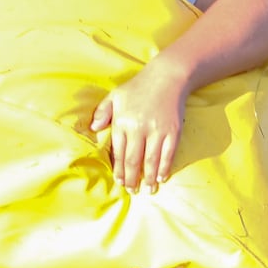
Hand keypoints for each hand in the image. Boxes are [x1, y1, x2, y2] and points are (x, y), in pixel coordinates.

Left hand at [89, 65, 188, 193]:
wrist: (168, 76)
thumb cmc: (139, 87)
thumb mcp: (116, 95)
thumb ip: (103, 112)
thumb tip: (94, 128)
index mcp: (122, 122)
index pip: (118, 152)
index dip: (118, 170)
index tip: (119, 182)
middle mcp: (139, 128)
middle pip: (133, 161)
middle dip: (132, 179)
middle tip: (131, 191)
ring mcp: (157, 131)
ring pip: (150, 161)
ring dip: (148, 178)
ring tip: (147, 190)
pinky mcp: (173, 131)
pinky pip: (168, 155)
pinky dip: (164, 168)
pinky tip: (161, 178)